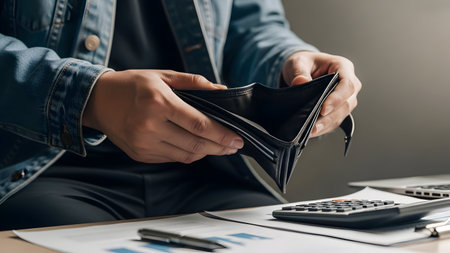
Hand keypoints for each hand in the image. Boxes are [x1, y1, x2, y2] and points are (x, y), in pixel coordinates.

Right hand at [82, 70, 243, 163]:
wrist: (97, 100)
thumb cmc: (132, 84)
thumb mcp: (162, 76)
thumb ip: (194, 83)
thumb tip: (221, 91)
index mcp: (159, 103)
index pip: (199, 124)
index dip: (222, 134)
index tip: (238, 138)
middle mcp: (150, 126)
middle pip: (196, 144)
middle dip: (220, 147)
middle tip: (235, 145)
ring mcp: (144, 144)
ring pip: (186, 155)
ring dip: (206, 152)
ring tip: (219, 146)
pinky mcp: (140, 154)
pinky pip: (172, 158)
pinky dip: (188, 154)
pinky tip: (197, 147)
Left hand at [282, 51, 361, 136]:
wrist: (302, 69)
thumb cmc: (304, 63)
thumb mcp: (297, 62)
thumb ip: (299, 72)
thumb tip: (301, 82)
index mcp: (343, 66)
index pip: (347, 84)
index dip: (337, 98)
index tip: (323, 109)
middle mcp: (349, 83)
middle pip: (347, 102)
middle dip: (330, 116)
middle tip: (314, 126)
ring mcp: (346, 97)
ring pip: (342, 114)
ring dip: (327, 124)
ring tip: (311, 132)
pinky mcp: (339, 109)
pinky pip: (335, 120)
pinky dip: (324, 127)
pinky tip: (313, 132)